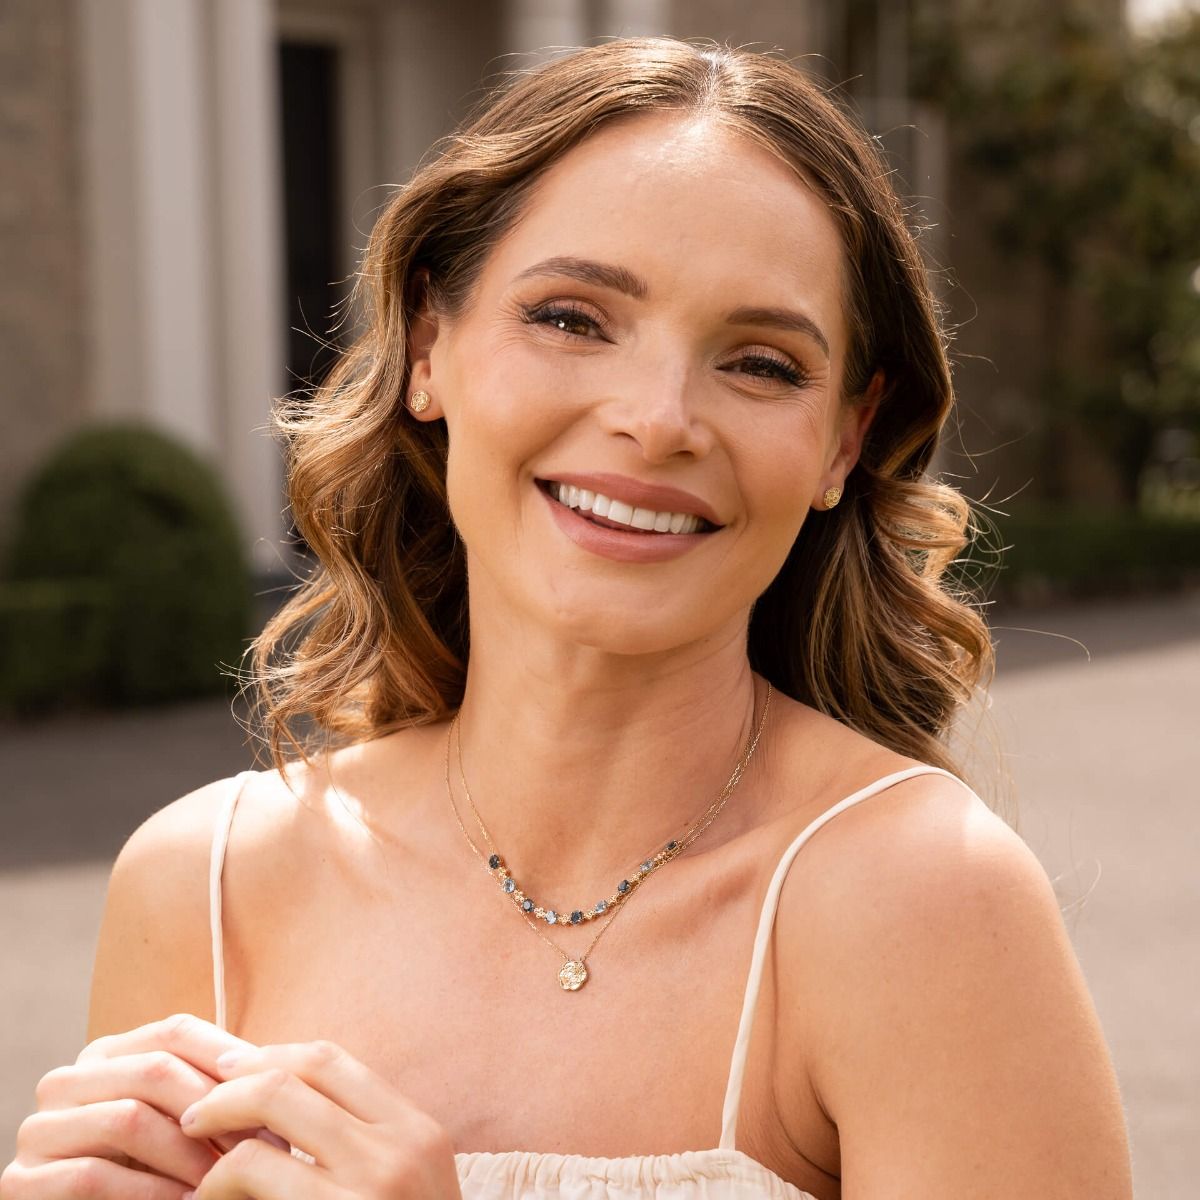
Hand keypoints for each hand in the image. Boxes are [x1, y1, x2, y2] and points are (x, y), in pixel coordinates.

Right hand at [0, 1014, 283, 1198]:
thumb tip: (280, 1066)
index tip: (277, 1090)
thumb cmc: (158, 1171)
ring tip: (228, 1177)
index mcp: (107, 1053)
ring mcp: (37, 1131)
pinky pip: (93, 1177)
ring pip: (128, 1119)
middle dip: (215, 1107)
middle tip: (261, 1143)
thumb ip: (216, 1088)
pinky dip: (148, 1193)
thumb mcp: (184, 1121)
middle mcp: (65, 1081)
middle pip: (154, 1070)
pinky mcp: (20, 1185)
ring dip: (187, 1154)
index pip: (175, 1031)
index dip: (230, 1058)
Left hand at [177, 1038, 461, 1198]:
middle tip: (193, 1114)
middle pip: (294, 1080)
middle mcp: (398, 1150)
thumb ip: (362, 1143)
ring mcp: (370, 1189)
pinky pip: (256, 1181)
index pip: (331, 1060)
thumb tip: (275, 1097)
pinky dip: (217, 1189)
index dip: (271, 1057)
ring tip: (195, 1173)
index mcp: (418, 1131)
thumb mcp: (406, 1187)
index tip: (229, 1070)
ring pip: (267, 1129)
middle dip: (229, 1089)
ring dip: (216, 1145)